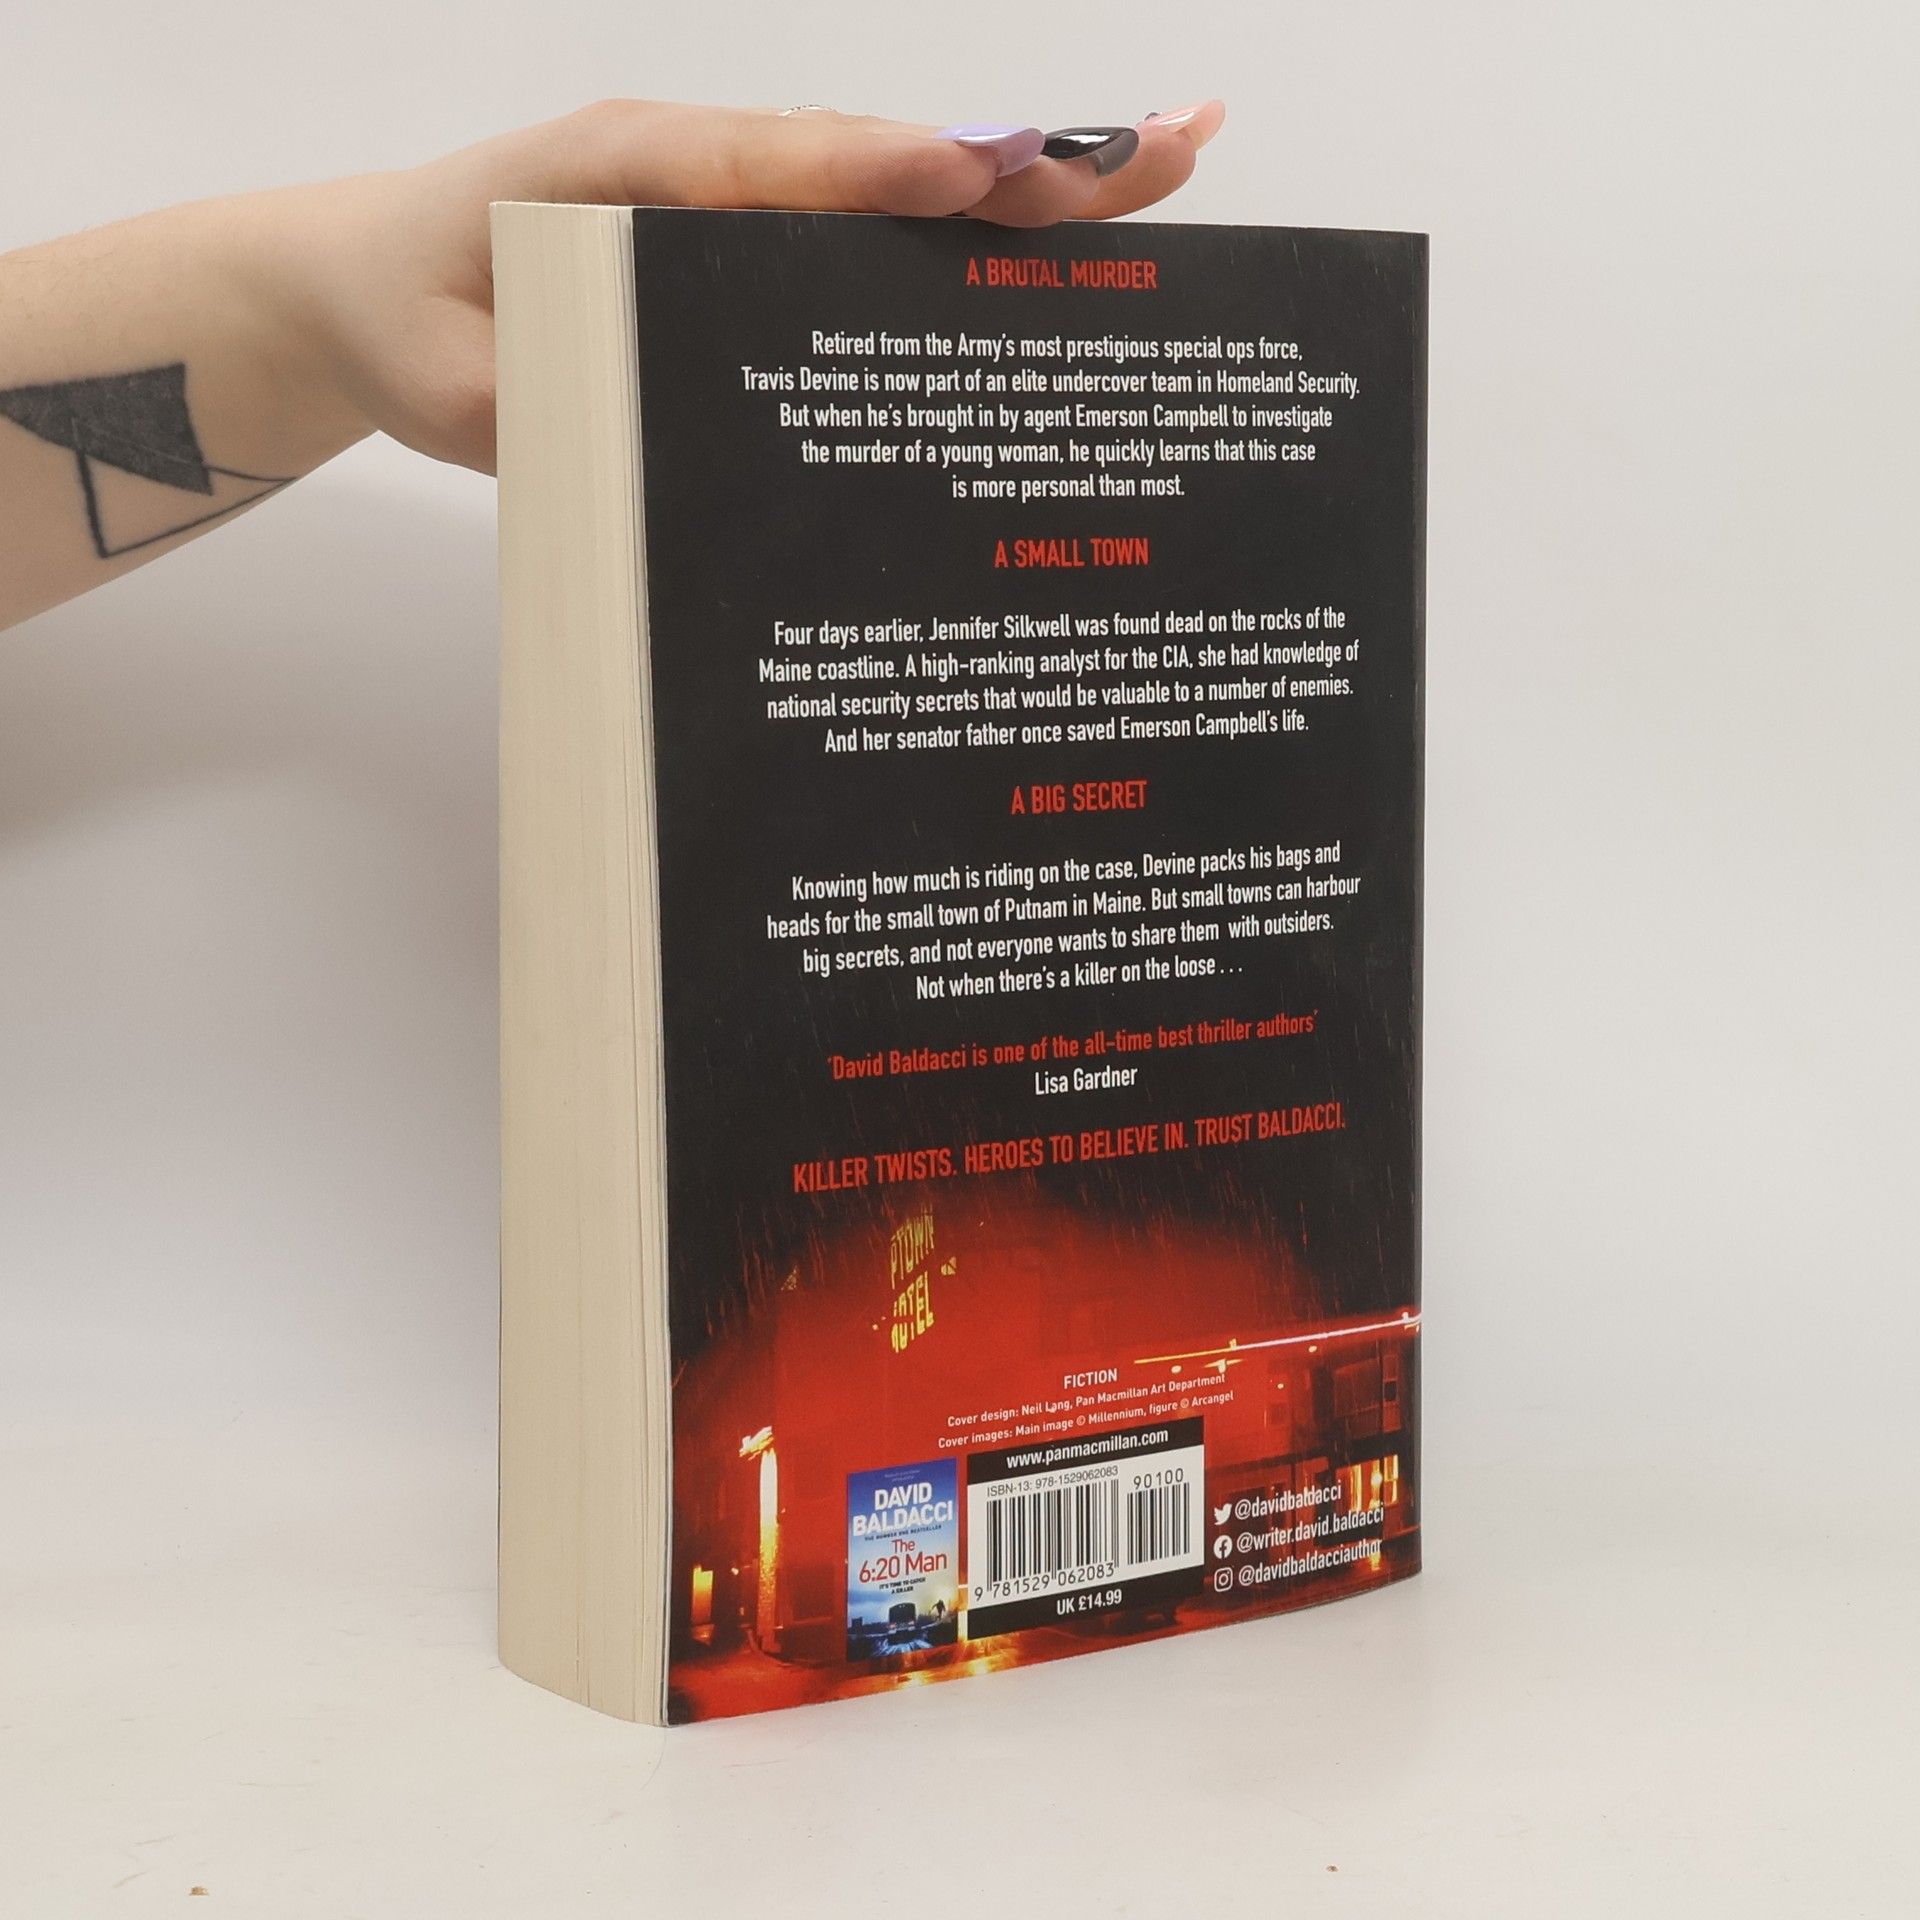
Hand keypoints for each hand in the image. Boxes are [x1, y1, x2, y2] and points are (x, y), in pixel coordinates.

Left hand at [263, 100, 1226, 472]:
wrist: (367, 282)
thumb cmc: (416, 320)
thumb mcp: (459, 390)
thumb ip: (547, 411)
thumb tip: (664, 437)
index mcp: (635, 174)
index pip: (792, 166)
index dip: (905, 174)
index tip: (1009, 177)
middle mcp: (708, 169)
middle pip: (887, 159)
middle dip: (1028, 165)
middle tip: (1169, 152)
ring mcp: (739, 200)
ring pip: (896, 187)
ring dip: (1026, 190)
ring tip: (1161, 176)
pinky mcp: (751, 242)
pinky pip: (868, 231)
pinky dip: (965, 237)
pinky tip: (1055, 249)